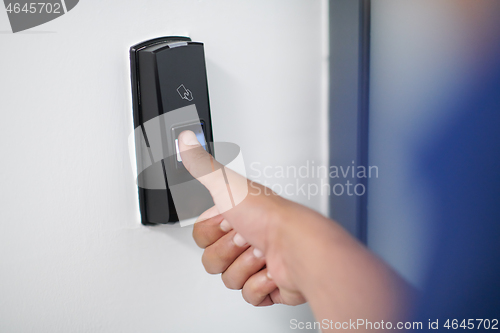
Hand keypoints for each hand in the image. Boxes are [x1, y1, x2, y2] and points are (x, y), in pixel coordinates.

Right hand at [179, 130, 413, 324]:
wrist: (299, 248)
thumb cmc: (269, 217)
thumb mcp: (227, 185)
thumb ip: (202, 165)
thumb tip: (185, 140)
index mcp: (234, 217)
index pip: (201, 237)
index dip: (212, 233)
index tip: (229, 221)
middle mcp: (245, 238)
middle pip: (212, 261)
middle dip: (229, 251)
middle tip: (247, 238)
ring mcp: (257, 263)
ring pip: (229, 279)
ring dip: (246, 267)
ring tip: (263, 253)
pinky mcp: (269, 285)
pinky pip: (249, 296)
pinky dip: (261, 285)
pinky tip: (271, 270)